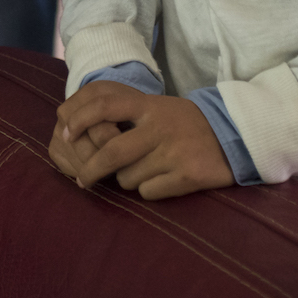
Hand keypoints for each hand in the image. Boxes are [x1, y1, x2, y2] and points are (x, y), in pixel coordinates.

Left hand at [49, 81, 234, 199]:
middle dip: (91, 171)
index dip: (80, 120)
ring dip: (129, 180)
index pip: (105, 106)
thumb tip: (83, 130)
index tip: (65, 133)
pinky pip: (148, 192)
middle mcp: (159, 127)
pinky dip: (150, 190)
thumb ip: (128, 115)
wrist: (233, 135)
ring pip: (128, 178)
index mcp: (149, 107)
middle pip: (111, 153)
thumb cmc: (185, 124)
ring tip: (147, 170)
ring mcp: (173, 152)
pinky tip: (164, 180)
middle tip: (83, 180)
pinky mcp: (187, 176)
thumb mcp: (159, 108)